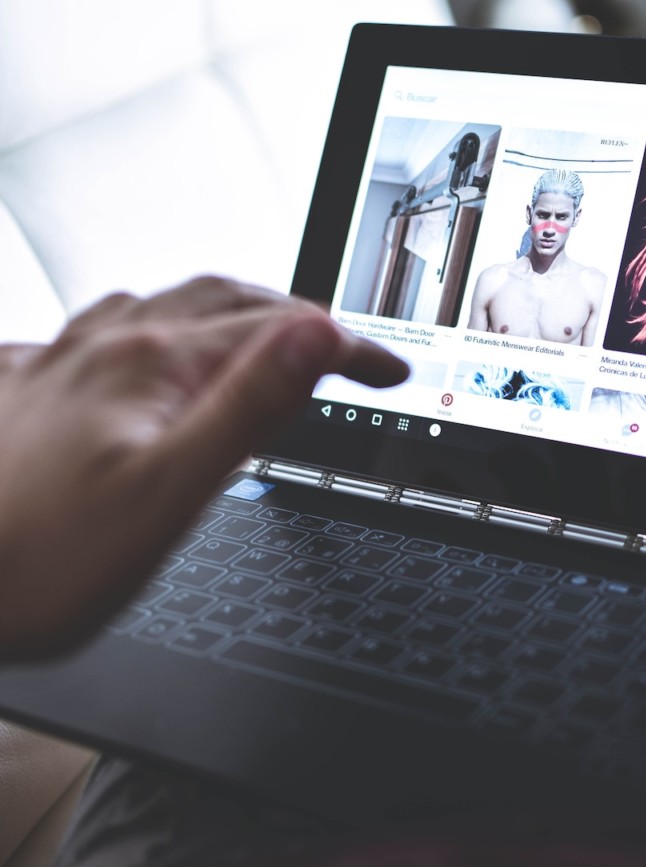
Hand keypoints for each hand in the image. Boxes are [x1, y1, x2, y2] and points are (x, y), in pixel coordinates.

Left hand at [0, 277, 407, 657]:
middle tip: (344, 347)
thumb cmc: (39, 563)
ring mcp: (60, 364)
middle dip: (295, 317)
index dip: (346, 347)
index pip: (277, 332)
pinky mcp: (25, 390)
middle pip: (222, 303)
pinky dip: (149, 329)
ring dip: (226, 313)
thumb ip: (246, 409)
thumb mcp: (166, 494)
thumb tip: (314, 337)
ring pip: (160, 309)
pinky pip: (98, 332)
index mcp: (150, 365)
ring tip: (261, 331)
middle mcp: (104, 348)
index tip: (390, 369)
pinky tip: (138, 347)